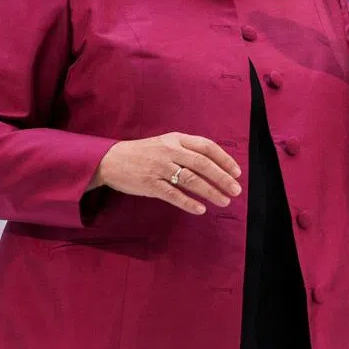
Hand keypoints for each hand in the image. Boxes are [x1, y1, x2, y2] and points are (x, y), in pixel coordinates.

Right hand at [89, 132, 241, 214]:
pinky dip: (188, 203)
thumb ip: (187, 149)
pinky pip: (173, 195)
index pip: (206, 146)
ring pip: (191, 180)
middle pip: (202, 164)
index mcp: (176, 139)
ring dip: (210, 192)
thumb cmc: (144, 152)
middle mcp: (170, 151)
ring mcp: (159, 168)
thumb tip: (215, 163)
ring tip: (224, 200)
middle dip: (222, 178)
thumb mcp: (166, 143)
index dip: (224, 159)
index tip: (237, 172)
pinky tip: (201, 209)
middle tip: (236, 190)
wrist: (111, 159)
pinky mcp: (150, 184)